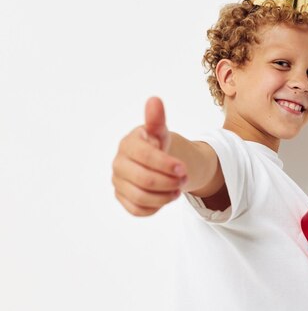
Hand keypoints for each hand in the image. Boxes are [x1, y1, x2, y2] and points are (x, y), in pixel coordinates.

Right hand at [111, 97, 186, 215]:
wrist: (153, 160)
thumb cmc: (157, 143)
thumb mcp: (160, 131)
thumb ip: (156, 119)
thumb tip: (154, 100)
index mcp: (128, 144)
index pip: (145, 157)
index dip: (166, 164)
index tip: (183, 168)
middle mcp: (118, 163)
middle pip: (144, 180)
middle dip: (169, 182)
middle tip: (184, 179)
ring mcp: (118, 182)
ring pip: (141, 198)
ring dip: (165, 196)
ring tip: (178, 189)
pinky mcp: (121, 198)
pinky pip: (137, 210)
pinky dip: (155, 207)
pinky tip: (165, 197)